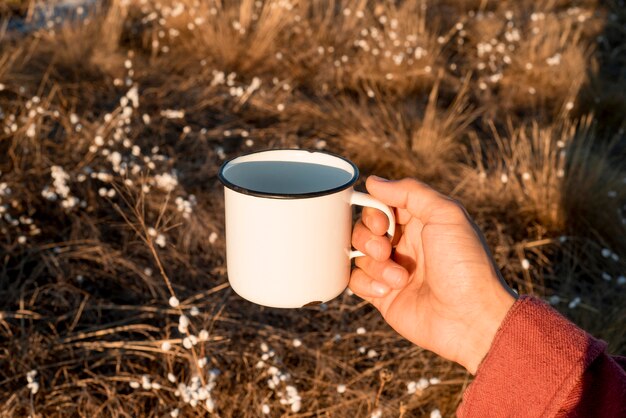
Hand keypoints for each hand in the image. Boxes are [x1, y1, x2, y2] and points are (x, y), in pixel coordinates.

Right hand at [350, 176, 516, 373]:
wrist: (471, 318)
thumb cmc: (465, 265)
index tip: (383, 224)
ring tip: (400, 279)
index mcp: (420, 222)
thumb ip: (412, 192)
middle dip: (368, 238)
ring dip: (374, 265)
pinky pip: (355, 281)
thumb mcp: (447, 215)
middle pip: (364, 228)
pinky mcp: (383, 296)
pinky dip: (367, 284)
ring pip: (359, 255)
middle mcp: (404, 244)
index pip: (382, 205)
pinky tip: (388, 292)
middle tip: (386, 250)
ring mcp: (392, 270)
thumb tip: (374, 181)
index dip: (375, 212)